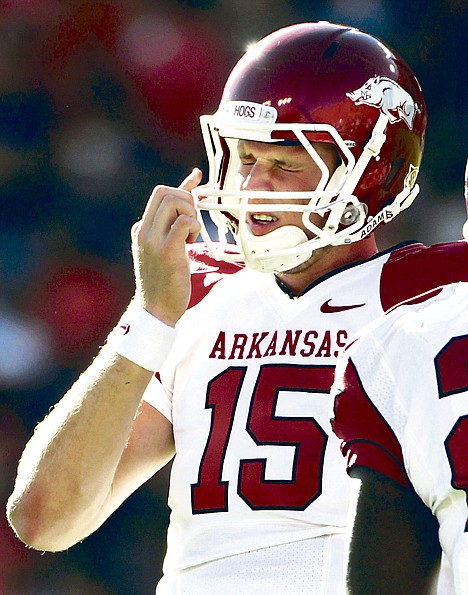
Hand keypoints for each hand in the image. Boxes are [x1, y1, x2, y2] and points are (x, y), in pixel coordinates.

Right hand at [131, 168, 201, 325]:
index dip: (183, 189)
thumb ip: (174, 224)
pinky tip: (191, 242)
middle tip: (193, 223)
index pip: (160, 193)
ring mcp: (153, 240)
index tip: (198, 195)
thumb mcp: (166, 247)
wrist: (156, 309)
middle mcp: (144, 231)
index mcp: (141, 229)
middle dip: (187, 200)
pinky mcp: (166, 251)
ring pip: (173, 202)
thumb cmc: (165, 279)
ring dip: (190, 213)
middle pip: (165, 192)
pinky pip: (183, 222)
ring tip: (191, 236)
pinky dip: (193, 225)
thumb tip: (190, 199)